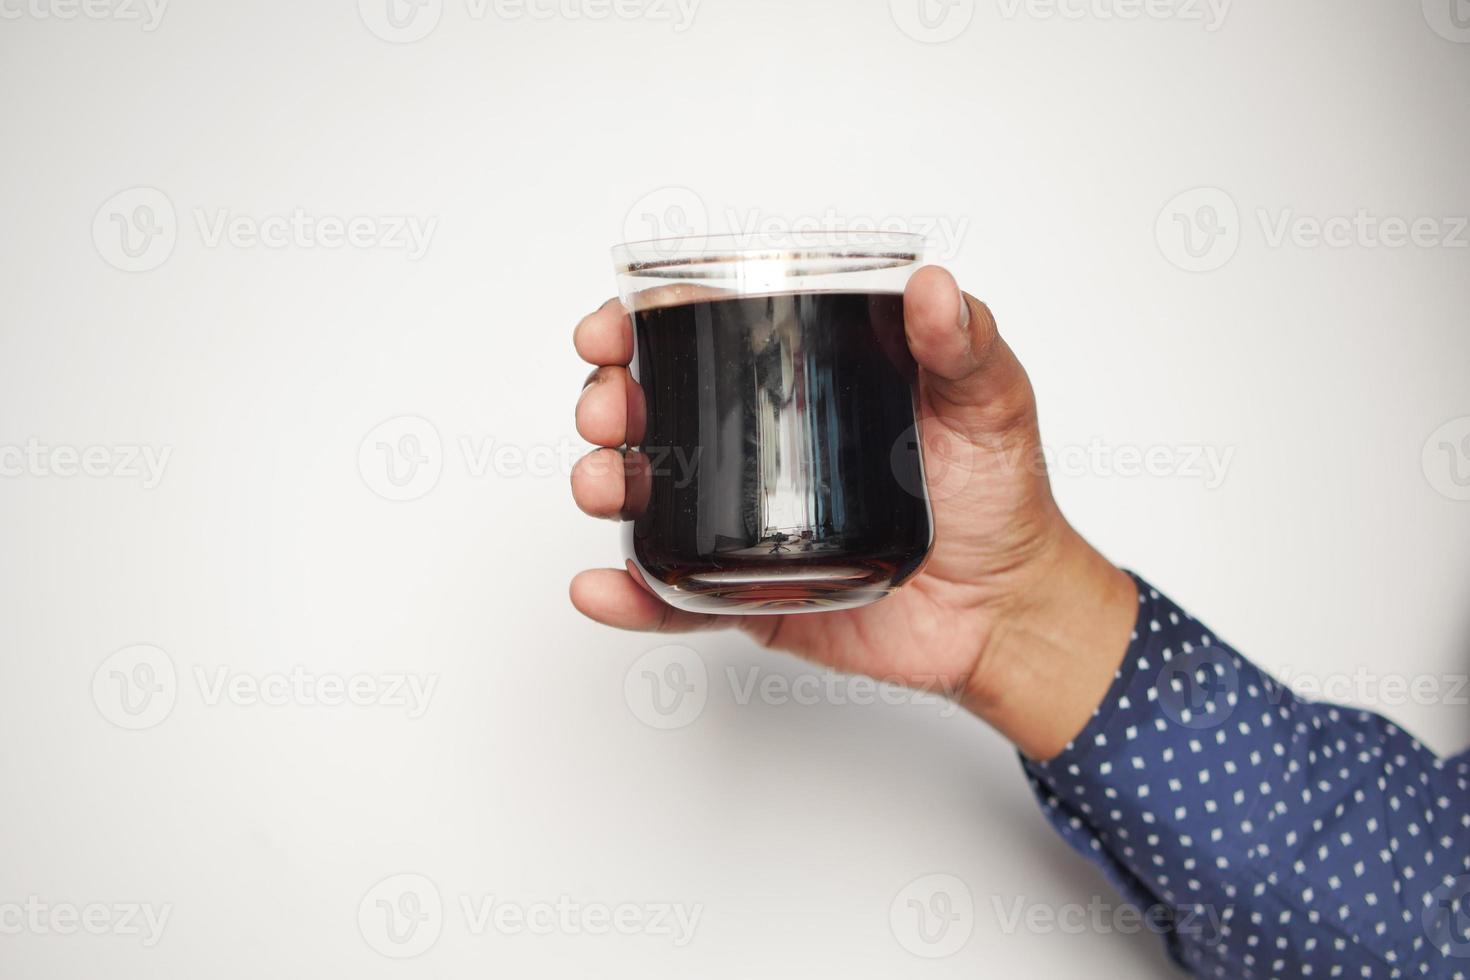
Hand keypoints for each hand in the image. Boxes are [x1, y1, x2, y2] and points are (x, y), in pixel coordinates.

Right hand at [569, 267, 1135, 758]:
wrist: (1007, 609)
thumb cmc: (998, 498)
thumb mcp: (990, 404)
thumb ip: (966, 345)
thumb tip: (932, 287)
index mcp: (797, 389)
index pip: (699, 343)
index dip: (640, 328)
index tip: (615, 326)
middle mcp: (756, 451)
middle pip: (651, 414)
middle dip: (606, 402)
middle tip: (609, 408)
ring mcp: (744, 525)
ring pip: (647, 500)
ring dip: (604, 483)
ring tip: (604, 483)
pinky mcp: (747, 597)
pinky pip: (675, 600)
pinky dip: (628, 597)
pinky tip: (599, 587)